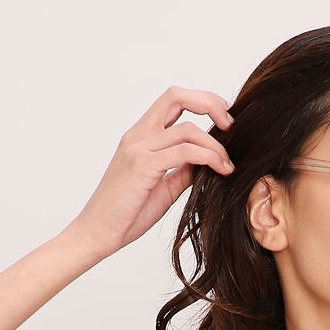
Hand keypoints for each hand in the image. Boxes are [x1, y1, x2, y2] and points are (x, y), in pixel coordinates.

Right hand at [66, 85, 234, 258]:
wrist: (98, 233)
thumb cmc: (126, 214)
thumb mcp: (163, 188)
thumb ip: (183, 170)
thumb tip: (208, 162)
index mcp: (140, 136)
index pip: (173, 100)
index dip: (202, 101)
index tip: (223, 120)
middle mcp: (138, 135)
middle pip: (177, 96)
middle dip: (210, 103)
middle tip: (231, 124)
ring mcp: (138, 148)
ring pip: (188, 129)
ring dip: (216, 145)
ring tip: (228, 165)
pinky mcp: (142, 165)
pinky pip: (184, 152)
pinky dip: (209, 158)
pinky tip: (221, 170)